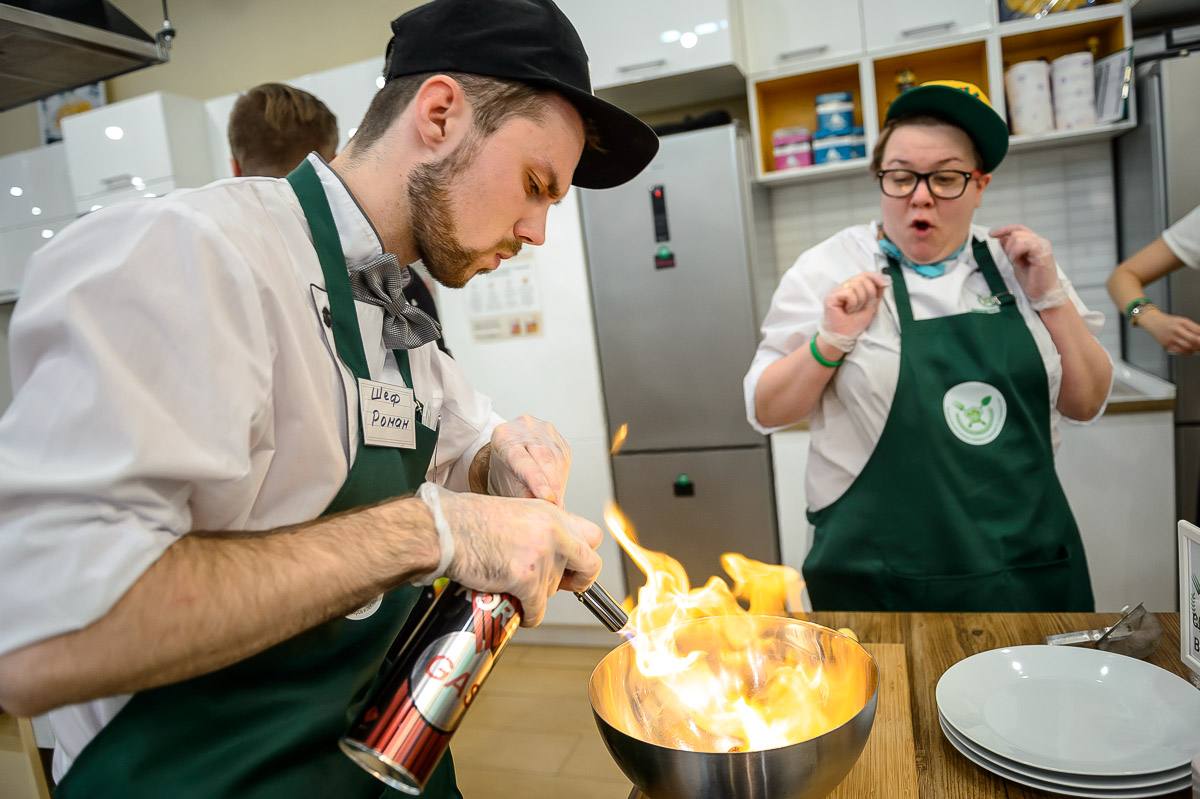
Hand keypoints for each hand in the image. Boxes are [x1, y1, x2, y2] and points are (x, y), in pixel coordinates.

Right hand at [432, 487, 602, 625]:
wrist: (443, 529)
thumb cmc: (465, 520)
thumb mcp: (513, 512)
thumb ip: (537, 529)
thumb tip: (547, 554)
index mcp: (550, 512)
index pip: (591, 536)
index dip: (582, 555)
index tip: (570, 566)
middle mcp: (553, 531)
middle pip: (591, 564)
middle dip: (579, 580)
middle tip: (561, 585)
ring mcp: (542, 555)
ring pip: (554, 591)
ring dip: (536, 595)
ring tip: (513, 587)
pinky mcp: (526, 578)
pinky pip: (538, 609)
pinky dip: (529, 616)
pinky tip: (517, 609)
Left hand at [487, 415, 570, 505]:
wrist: (506, 449)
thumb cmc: (502, 469)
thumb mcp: (503, 484)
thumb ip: (518, 494)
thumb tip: (538, 506)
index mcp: (504, 438)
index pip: (522, 460)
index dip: (536, 480)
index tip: (547, 497)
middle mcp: (524, 428)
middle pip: (544, 459)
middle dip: (552, 488)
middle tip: (554, 509)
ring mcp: (543, 429)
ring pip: (558, 460)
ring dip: (558, 485)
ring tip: (554, 501)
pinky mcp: (558, 437)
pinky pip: (564, 460)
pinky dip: (562, 478)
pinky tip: (555, 487)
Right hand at [823, 272, 889, 343]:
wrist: (844, 337)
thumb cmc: (854, 324)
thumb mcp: (871, 307)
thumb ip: (876, 294)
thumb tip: (884, 281)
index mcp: (852, 288)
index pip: (864, 275)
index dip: (875, 277)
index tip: (884, 284)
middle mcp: (843, 287)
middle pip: (862, 279)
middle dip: (868, 294)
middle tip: (862, 307)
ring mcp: (836, 291)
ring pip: (856, 286)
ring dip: (859, 301)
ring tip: (853, 311)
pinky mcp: (831, 297)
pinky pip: (849, 293)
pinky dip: (852, 304)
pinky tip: (847, 311)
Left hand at [989, 224, 1059, 300]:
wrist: (1043, 293)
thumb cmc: (1032, 279)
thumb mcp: (1017, 261)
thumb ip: (1011, 249)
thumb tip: (1001, 238)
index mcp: (1034, 241)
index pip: (1018, 228)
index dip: (1004, 229)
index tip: (991, 234)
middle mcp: (1040, 241)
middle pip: (1015, 233)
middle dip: (1008, 248)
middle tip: (1015, 261)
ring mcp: (1042, 245)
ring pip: (1017, 238)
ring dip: (1012, 253)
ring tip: (1020, 264)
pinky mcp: (1042, 252)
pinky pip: (1022, 245)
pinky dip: (1016, 255)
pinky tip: (1022, 265)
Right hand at [1140, 309, 1199, 353]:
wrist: (1154, 322)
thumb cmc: (1169, 322)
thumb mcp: (1182, 321)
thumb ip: (1192, 328)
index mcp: (1183, 322)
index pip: (1198, 330)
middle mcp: (1177, 329)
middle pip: (1194, 339)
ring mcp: (1171, 337)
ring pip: (1188, 346)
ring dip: (1195, 349)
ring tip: (1196, 348)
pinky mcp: (1167, 344)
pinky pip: (1180, 351)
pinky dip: (1187, 352)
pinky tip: (1190, 350)